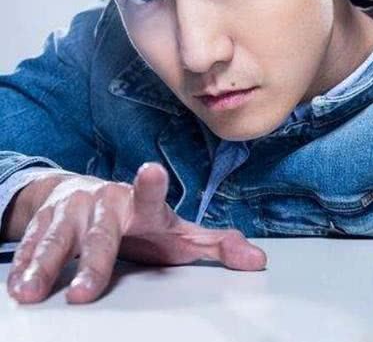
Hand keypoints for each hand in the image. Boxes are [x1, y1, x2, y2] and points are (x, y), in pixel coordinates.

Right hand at [6, 162, 266, 303]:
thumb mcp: (177, 233)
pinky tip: (19, 283)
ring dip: (45, 264)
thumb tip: (258, 260)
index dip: (151, 186)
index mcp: (143, 206)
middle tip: (86, 290)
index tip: (151, 170)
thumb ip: (215, 245)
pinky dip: (25, 264)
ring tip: (34, 290)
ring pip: (58, 239)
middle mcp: (107, 205)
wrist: (87, 197)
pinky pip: (32, 246)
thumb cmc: (141, 220)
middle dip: (92, 259)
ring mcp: (74, 213)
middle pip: (100, 233)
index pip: (150, 197)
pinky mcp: (44, 223)